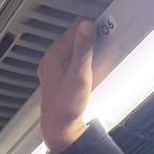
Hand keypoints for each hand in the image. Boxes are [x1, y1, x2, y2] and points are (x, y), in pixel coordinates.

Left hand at [39, 20, 94, 153]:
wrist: (59, 127)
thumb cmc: (67, 106)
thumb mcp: (80, 75)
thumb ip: (83, 50)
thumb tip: (87, 26)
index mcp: (54, 54)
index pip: (76, 27)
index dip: (93, 30)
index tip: (103, 36)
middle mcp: (51, 58)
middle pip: (75, 37)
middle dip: (90, 41)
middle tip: (100, 53)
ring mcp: (52, 67)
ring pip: (73, 48)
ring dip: (86, 52)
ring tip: (94, 64)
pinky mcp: (57, 75)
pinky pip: (70, 60)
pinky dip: (80, 62)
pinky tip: (86, 72)